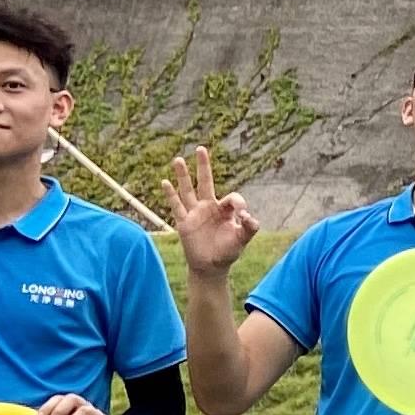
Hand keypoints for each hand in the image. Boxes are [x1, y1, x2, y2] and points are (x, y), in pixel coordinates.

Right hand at [162, 144, 257, 275]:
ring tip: (178, 159)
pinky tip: (165, 182)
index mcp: (225, 210)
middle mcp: (209, 207)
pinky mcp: (183, 222)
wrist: (210, 266)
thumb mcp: (242, 240)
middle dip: (203, 166)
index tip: (242, 213)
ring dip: (183, 176)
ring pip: (187, 190)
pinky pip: (176, 206)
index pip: (231, 198)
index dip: (238, 202)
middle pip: (205, 182)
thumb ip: (249, 228)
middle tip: (201, 148)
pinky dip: (170, 195)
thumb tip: (249, 216)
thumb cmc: (228, 252)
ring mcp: (195, 213)